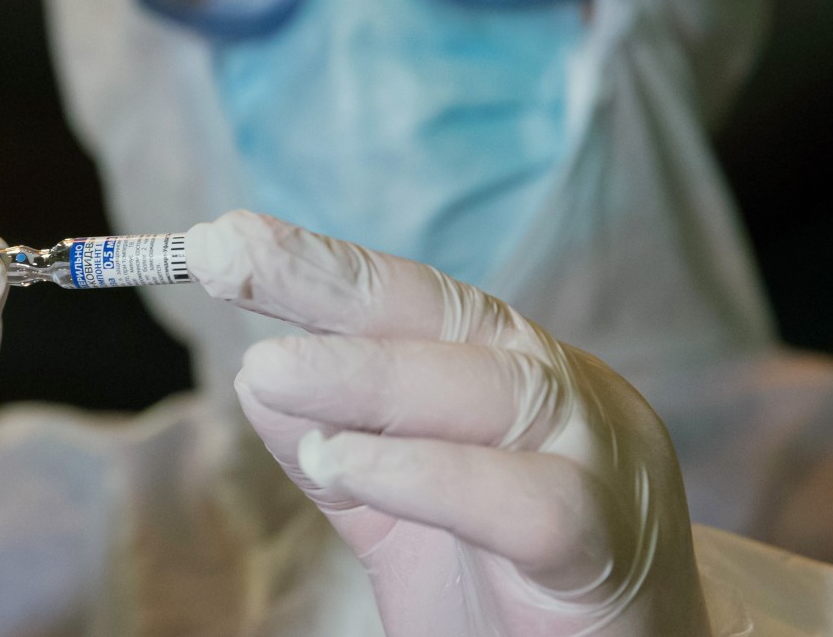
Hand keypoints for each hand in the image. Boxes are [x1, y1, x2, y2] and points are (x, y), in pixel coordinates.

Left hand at [186, 211, 709, 636]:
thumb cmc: (519, 591)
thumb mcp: (404, 513)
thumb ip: (345, 448)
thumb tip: (258, 378)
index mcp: (518, 374)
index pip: (414, 302)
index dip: (319, 266)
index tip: (221, 241)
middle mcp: (568, 394)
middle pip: (446, 315)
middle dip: (329, 280)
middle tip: (224, 257)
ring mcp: (600, 462)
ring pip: (489, 391)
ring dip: (366, 377)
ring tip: (267, 371)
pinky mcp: (611, 548)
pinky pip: (524, 500)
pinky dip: (428, 476)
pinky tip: (342, 463)